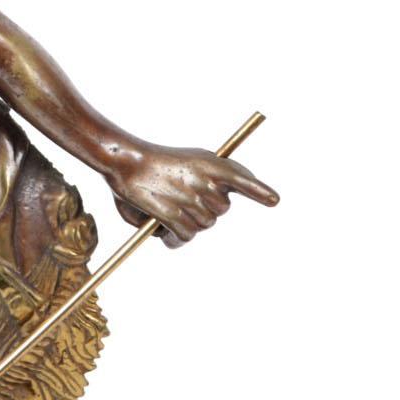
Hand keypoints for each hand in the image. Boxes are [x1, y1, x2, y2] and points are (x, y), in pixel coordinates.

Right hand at [108, 144, 278, 246]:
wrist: (125, 159)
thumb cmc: (152, 163)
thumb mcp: (187, 164)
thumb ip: (201, 186)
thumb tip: (198, 218)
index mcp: (212, 163)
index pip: (242, 178)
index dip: (258, 191)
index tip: (274, 200)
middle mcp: (206, 181)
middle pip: (221, 210)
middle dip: (203, 212)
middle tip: (180, 204)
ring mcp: (192, 199)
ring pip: (202, 225)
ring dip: (186, 226)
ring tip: (165, 213)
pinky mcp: (175, 215)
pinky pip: (185, 236)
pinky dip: (175, 240)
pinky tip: (166, 237)